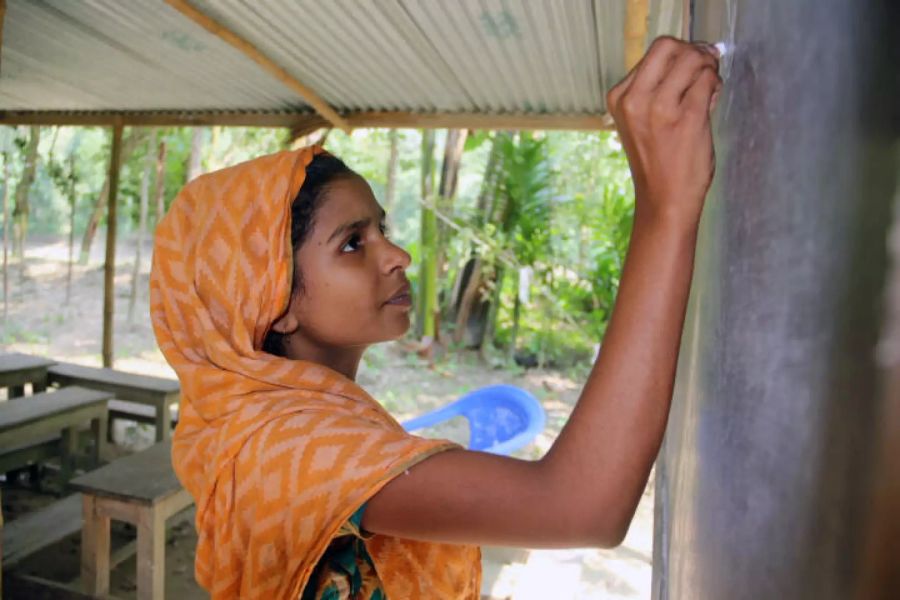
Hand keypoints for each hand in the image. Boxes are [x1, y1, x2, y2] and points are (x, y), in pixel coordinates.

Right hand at [607, 37, 721, 228]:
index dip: (679, 54)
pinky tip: (711, 100)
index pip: (654, 53)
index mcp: (620, 98)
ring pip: (692, 59)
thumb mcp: (641, 120)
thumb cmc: (657, 163)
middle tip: (704, 70)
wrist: (664, 201)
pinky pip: (707, 80)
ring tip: (708, 89)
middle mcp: (635, 99)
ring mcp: (660, 108)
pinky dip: (714, 84)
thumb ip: (658, 88)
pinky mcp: (686, 118)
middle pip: (670, 46)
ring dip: (707, 68)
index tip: (691, 68)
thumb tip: (694, 55)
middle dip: (693, 53)